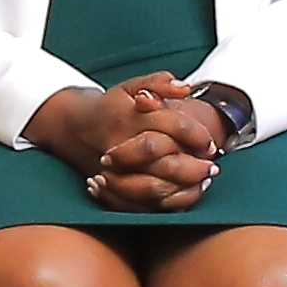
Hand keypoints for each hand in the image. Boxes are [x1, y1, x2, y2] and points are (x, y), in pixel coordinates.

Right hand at [74, 76, 229, 210]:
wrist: (73, 129)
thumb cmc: (111, 106)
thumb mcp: (131, 86)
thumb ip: (159, 82)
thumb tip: (186, 88)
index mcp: (130, 118)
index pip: (173, 126)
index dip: (197, 135)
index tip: (210, 142)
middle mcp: (123, 147)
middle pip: (167, 162)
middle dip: (196, 167)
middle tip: (213, 167)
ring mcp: (117, 172)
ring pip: (157, 188)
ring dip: (186, 187)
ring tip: (204, 181)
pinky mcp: (116, 190)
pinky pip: (145, 204)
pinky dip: (168, 202)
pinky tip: (186, 194)